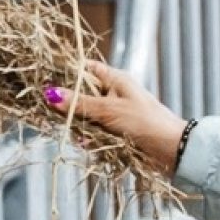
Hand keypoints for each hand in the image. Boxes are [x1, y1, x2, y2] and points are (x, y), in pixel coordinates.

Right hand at [42, 58, 187, 172]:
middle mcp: (113, 94)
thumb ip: (80, 103)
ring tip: (81, 136)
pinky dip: (90, 139)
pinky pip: (94, 133)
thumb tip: (51, 93)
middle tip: (61, 117)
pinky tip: (88, 145)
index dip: (66, 74)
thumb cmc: (145, 122)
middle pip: (80, 96)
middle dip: (71, 108)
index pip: (84, 69)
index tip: (47, 83)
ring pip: (85, 117)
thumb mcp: (109, 110)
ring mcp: (114, 114)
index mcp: (115, 80)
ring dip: (80, 127)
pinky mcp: (116, 133)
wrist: (172, 150)